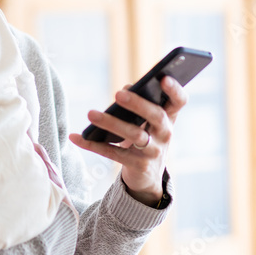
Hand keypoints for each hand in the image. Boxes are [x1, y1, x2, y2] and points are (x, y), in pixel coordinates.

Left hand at [69, 76, 187, 206]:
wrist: (147, 176)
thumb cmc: (146, 137)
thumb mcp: (147, 122)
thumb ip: (138, 103)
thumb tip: (125, 89)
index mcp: (169, 118)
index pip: (179, 102)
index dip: (175, 90)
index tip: (164, 78)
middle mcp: (165, 134)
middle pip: (156, 116)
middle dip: (138, 104)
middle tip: (118, 94)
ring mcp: (153, 151)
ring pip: (134, 136)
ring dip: (111, 124)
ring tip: (91, 114)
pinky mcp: (138, 166)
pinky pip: (113, 153)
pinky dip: (93, 145)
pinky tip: (76, 137)